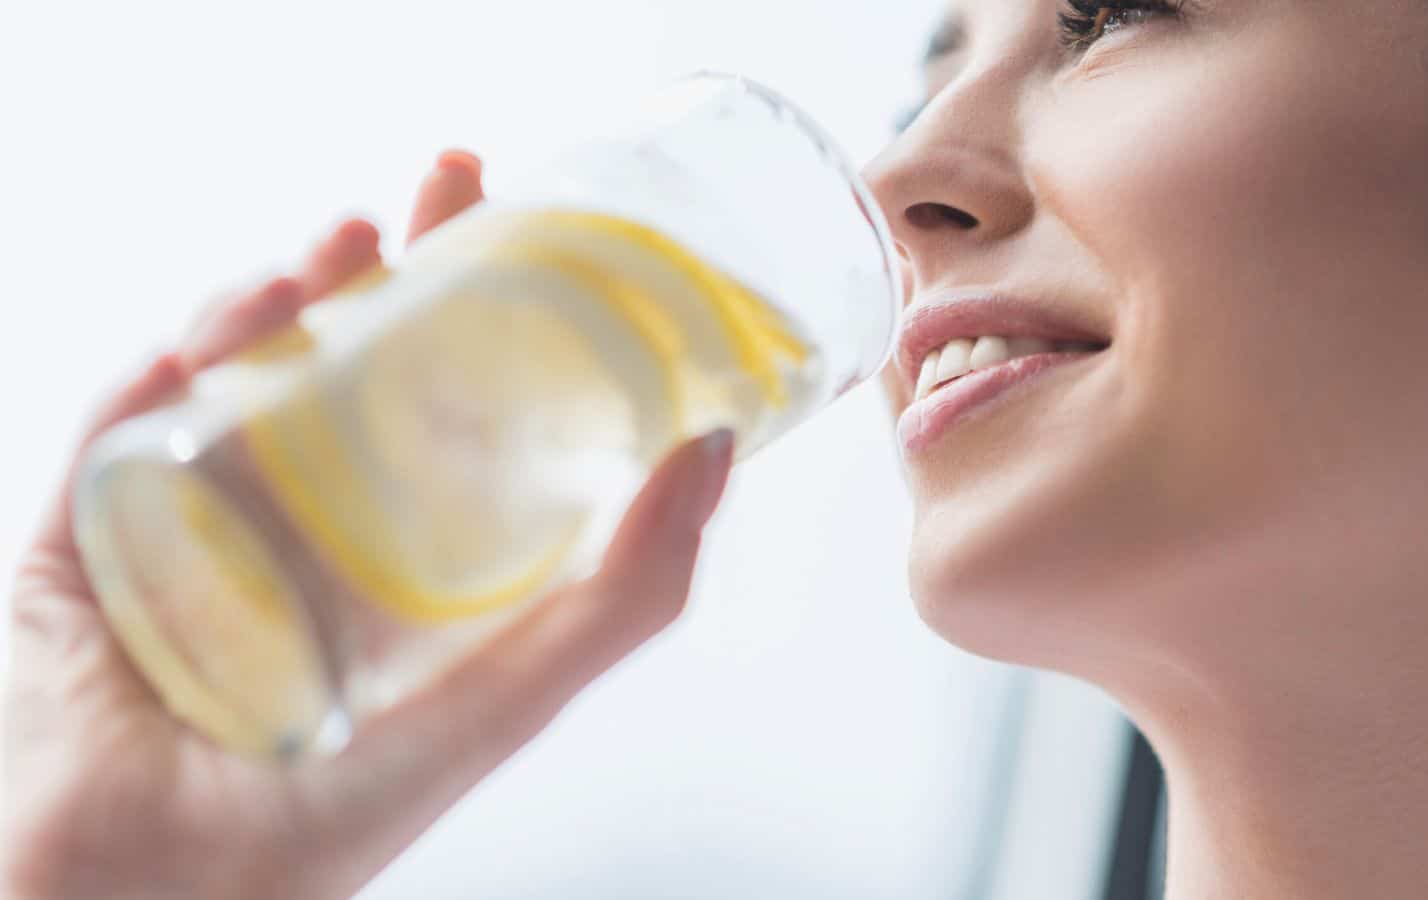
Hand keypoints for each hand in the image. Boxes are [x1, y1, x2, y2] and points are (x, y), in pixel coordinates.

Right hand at [2, 151, 733, 899]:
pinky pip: (120, 428)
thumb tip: (714, 454)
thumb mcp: (505, 699)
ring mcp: (196, 522)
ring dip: (282, 293)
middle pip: (351, 358)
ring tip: (339, 248)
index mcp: (399, 556)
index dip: (488, 308)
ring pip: (239, 371)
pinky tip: (211, 335)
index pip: (449, 400)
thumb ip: (620, 598)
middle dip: (395, 262)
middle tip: (450, 181)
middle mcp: (305, 527)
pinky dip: (158, 369)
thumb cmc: (326, 824)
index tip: (526, 225)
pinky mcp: (88, 537)